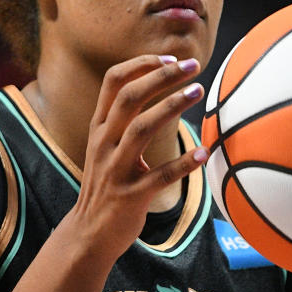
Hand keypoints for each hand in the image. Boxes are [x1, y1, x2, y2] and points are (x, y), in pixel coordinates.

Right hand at [67, 54, 209, 262]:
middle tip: (192, 66)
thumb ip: (123, 122)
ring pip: (142, 129)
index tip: (171, 58)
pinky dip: (183, 163)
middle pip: (129, 97)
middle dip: (161, 76)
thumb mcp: (106, 148)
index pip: (113, 82)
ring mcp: (115, 169)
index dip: (142, 64)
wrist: (88, 233)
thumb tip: (156, 89)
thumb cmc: (106, 186)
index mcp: (98, 128)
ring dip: (172, 106)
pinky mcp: (130, 196)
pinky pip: (160, 176)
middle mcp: (103, 143)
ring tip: (198, 92)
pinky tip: (203, 153)